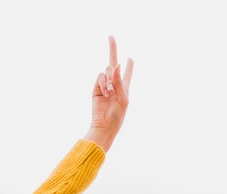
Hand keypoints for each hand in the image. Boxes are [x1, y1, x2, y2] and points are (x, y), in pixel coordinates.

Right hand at [84, 36, 133, 151]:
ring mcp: (104, 86)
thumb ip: (120, 81)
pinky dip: (103, 83)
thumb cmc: (117, 115)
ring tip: (110, 92)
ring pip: (106, 71)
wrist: (104, 125)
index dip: (128, 65)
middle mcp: (114, 84)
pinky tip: (105, 93)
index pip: (126, 73)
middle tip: (111, 36)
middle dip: (112, 48)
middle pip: (113, 63)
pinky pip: (100, 77)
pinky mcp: (96, 89)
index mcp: (124, 87)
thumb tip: (116, 64)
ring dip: (109, 79)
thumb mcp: (123, 98)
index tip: (130, 59)